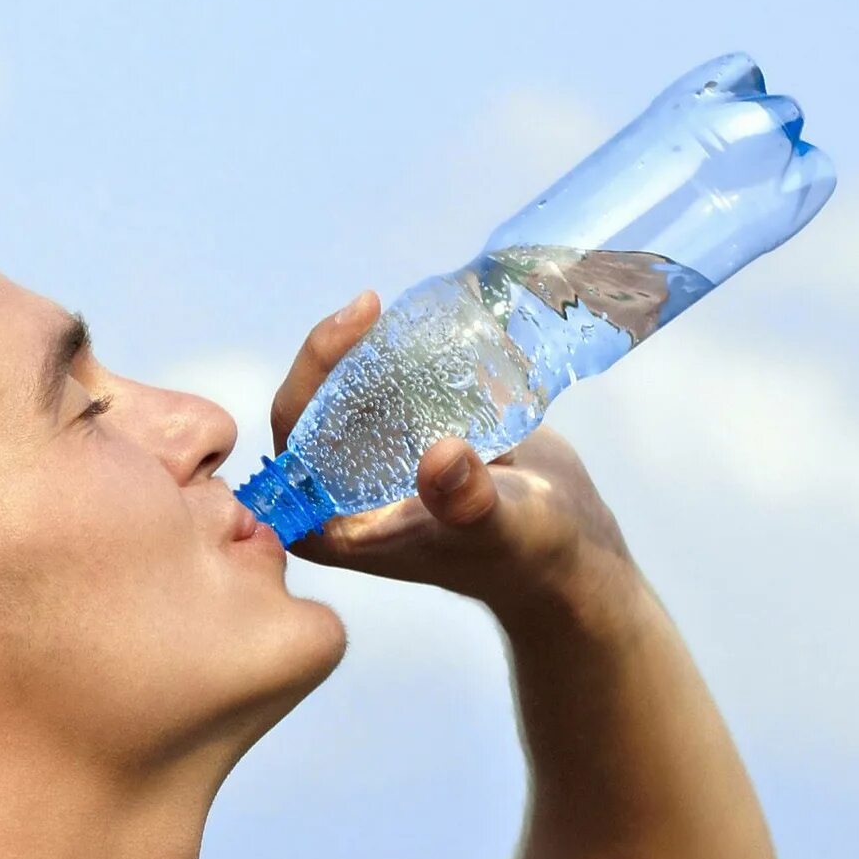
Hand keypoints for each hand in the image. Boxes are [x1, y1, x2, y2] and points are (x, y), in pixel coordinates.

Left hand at [269, 292, 635, 610]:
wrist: (566, 549)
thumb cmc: (526, 555)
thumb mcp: (498, 528)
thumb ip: (466, 502)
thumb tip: (441, 455)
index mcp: (330, 527)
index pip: (292, 440)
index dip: (310, 376)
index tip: (352, 324)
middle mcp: (339, 495)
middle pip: (313, 406)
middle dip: (336, 351)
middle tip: (370, 304)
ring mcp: (371, 467)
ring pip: (348, 393)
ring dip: (367, 349)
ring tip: (394, 311)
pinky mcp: (407, 442)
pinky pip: (386, 389)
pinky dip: (401, 357)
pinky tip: (422, 323)